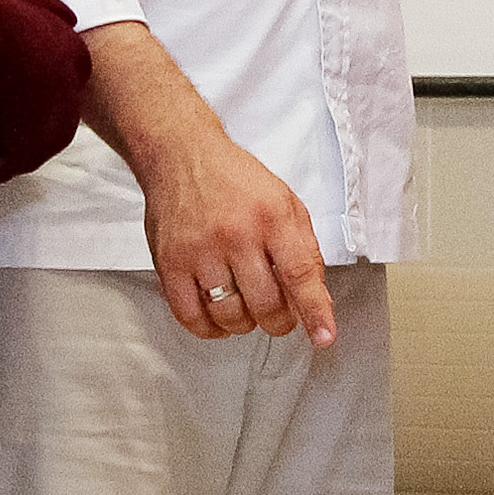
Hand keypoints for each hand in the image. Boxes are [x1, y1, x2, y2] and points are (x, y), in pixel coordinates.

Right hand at [84, 22, 333, 341]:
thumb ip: (303, 247)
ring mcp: (199, 251)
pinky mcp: (169, 263)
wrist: (182, 157)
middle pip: (264, 303)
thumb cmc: (239, 181)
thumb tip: (314, 296)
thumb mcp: (287, 203)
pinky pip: (189, 315)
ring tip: (250, 314)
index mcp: (274, 218)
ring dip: (245, 325)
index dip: (315, 311)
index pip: (300, 275)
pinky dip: (209, 329)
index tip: (324, 337)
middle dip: (279, 322)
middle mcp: (237, 236)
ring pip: (228, 314)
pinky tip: (220, 323)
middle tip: (281, 319)